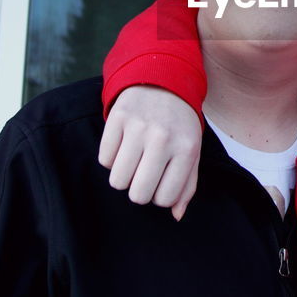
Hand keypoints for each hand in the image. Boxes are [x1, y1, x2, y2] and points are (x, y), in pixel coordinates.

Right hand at [98, 85, 201, 220]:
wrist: (163, 81)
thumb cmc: (179, 125)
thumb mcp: (192, 151)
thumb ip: (187, 185)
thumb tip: (176, 215)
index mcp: (186, 149)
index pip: (164, 198)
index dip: (159, 196)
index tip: (160, 182)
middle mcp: (163, 139)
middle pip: (138, 194)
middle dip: (138, 190)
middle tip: (144, 174)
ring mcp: (139, 127)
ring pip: (117, 180)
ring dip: (123, 175)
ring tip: (134, 159)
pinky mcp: (118, 118)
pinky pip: (104, 159)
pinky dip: (111, 158)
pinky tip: (124, 144)